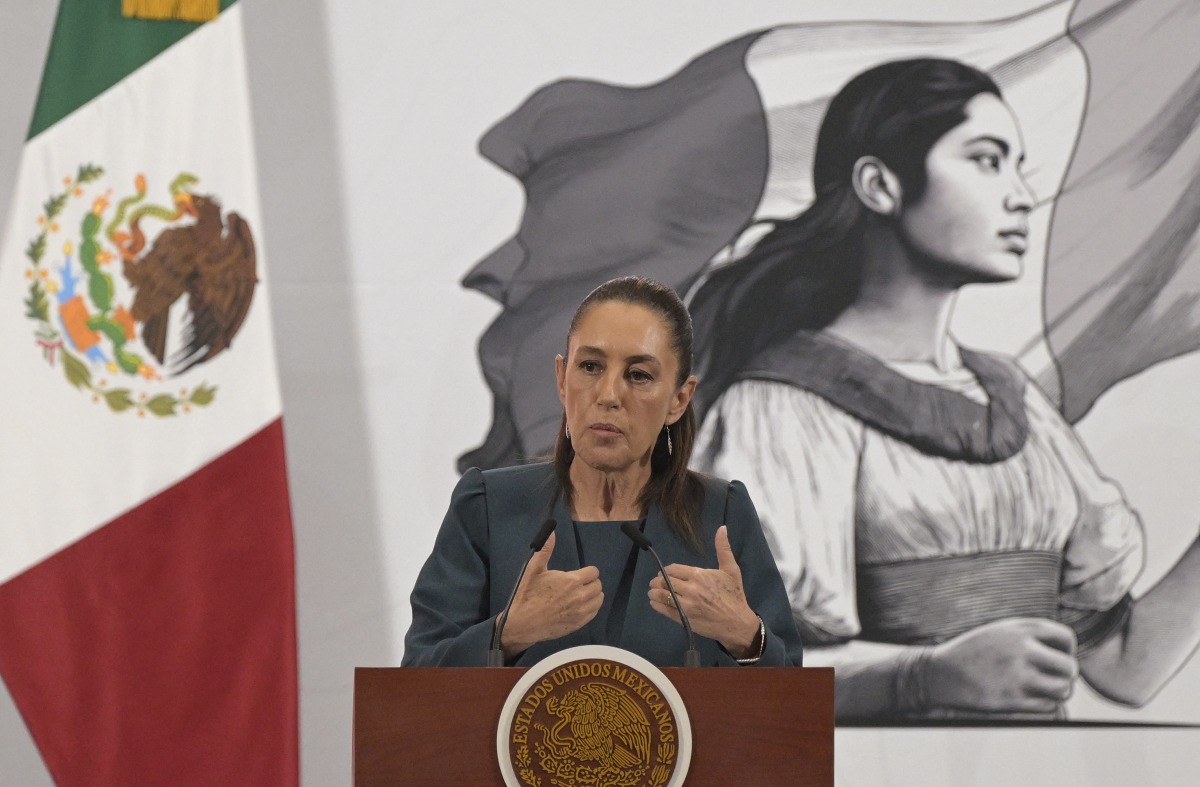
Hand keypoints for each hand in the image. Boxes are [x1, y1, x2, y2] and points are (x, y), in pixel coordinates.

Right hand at [499, 532, 602, 656]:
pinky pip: (594, 612)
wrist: (522, 624)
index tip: (577, 575)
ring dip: (592, 595)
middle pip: (598, 585)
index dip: (586, 571)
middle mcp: (580, 596)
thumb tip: (551, 531)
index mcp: (571, 581)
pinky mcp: (579, 624)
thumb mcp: (533, 569)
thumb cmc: (527, 595)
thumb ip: (545, 549)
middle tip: (577, 584)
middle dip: (590, 582)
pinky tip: (578, 606)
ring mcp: (581, 612)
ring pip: (599, 599)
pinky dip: (590, 608)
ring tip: (579, 594)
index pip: (594, 572)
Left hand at [648, 526, 759, 656]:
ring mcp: (686, 605)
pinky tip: (654, 603)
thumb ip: (723, 549)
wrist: (737, 623)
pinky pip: (664, 610)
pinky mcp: (684, 618)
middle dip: (657, 581)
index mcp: (699, 575)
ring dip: (653, 592)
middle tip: (655, 582)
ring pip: (662, 595)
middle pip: (665, 581)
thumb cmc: (734, 595)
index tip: (664, 573)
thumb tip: (722, 528)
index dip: (666, 571)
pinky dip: (656, 605)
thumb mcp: (731, 570)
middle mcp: (691, 589)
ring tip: (652, 592)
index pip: (673, 569)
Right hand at [927, 618, 1079, 712]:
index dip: (1067, 650)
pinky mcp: (1011, 700)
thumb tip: (1067, 653)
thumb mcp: (1001, 631)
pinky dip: (1043, 705)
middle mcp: (1022, 650)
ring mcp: (1017, 676)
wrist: (940, 673)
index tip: (1055, 658)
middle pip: (1069, 668)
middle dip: (1065, 676)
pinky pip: (1047, 706)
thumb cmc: (974, 652)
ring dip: (1056, 693)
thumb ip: (1032, 637)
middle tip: (1052, 679)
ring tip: (1041, 690)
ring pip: (1062, 690)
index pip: (1066, 638)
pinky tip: (1027, 699)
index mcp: (1020, 629)